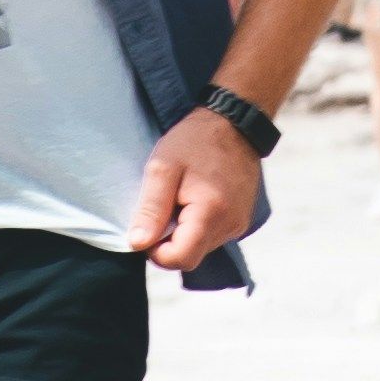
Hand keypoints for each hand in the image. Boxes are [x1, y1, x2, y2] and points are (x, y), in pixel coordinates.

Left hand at [127, 107, 265, 272]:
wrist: (234, 122)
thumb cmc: (194, 140)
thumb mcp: (163, 167)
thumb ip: (150, 207)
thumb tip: (137, 244)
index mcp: (211, 213)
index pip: (180, 259)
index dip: (157, 251)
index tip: (151, 223)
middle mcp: (231, 225)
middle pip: (191, 256)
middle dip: (170, 241)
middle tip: (166, 204)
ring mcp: (239, 224)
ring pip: (201, 248)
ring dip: (184, 232)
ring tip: (183, 197)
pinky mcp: (242, 220)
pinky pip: (213, 236)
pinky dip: (198, 225)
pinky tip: (196, 198)